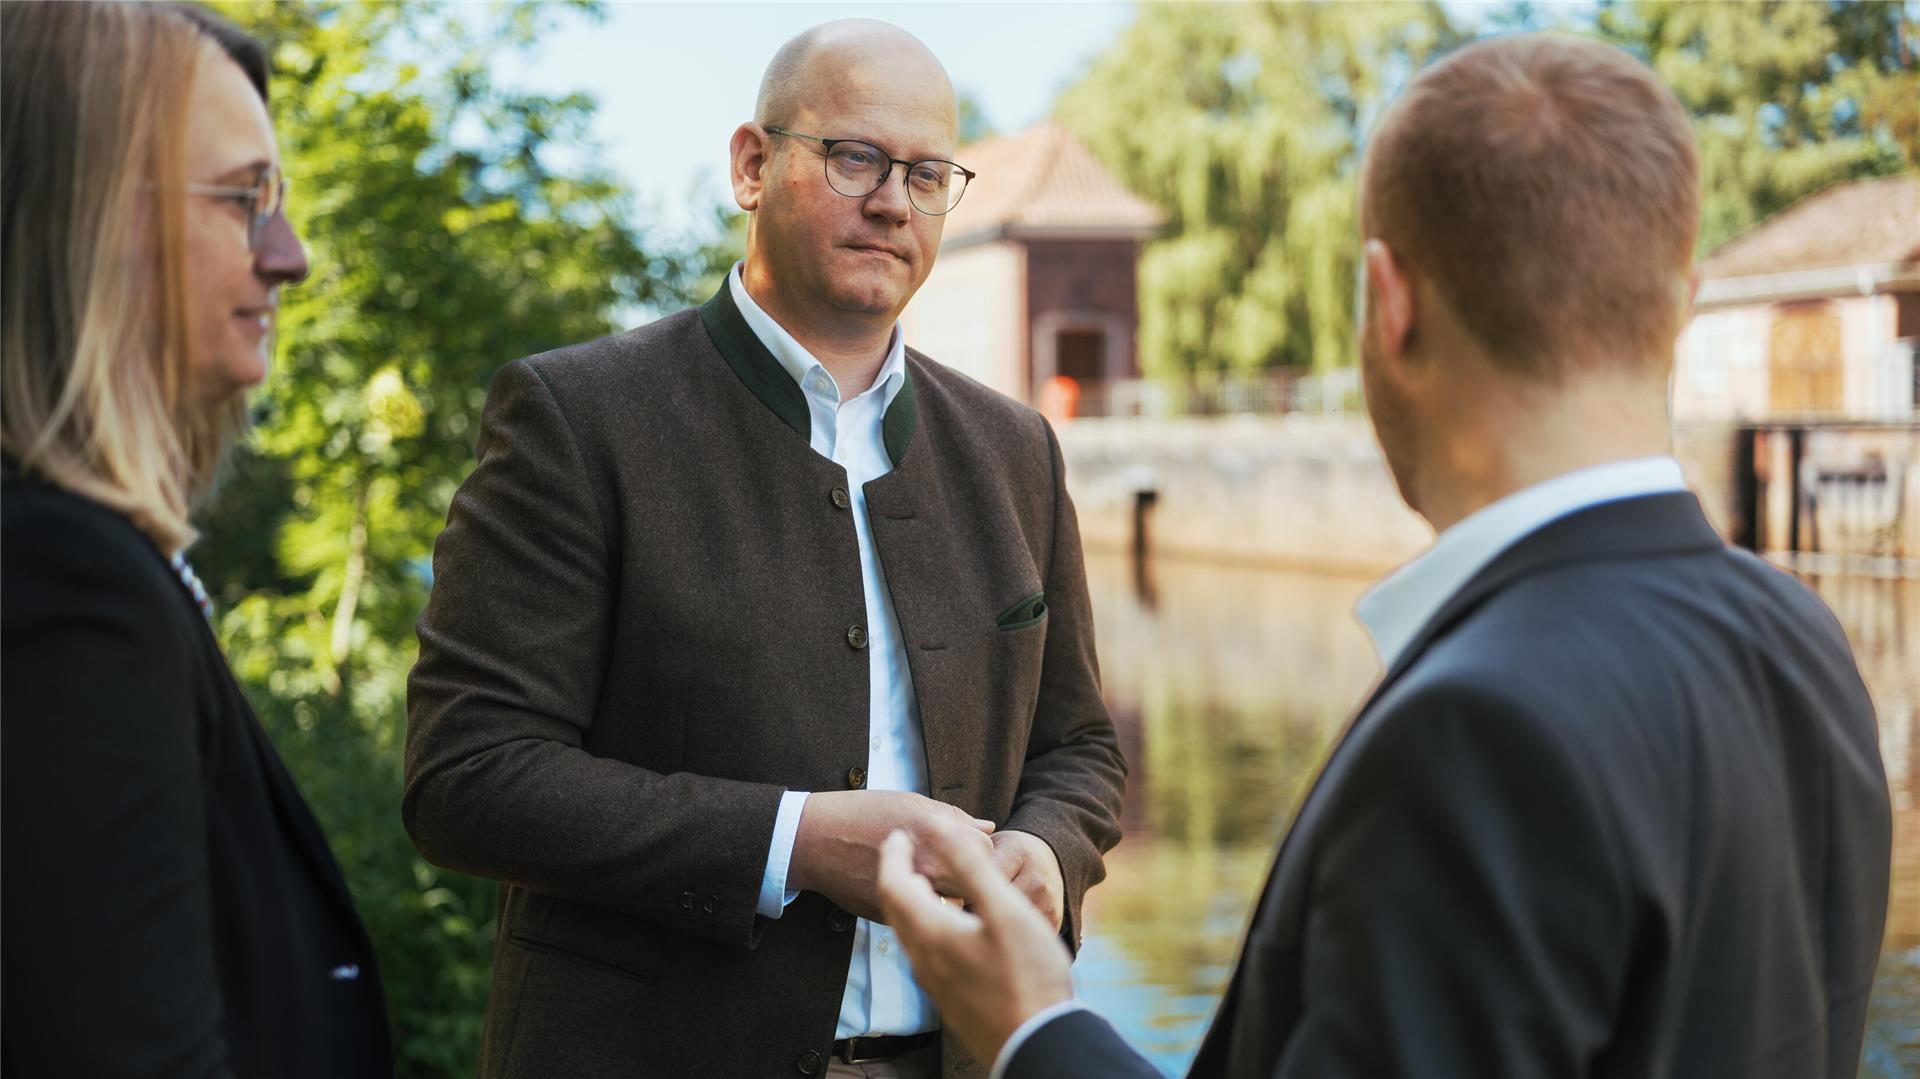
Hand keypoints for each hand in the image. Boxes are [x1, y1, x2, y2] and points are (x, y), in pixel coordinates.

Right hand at [789, 790, 994, 921]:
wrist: (814, 840)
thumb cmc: (861, 813)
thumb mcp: (911, 802)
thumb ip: (954, 817)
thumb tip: (987, 827)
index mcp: (935, 838)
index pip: (985, 850)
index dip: (978, 845)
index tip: (964, 843)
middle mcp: (927, 871)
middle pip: (975, 882)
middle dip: (970, 875)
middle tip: (953, 864)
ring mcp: (910, 897)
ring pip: (953, 905)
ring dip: (951, 894)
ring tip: (933, 878)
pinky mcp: (894, 916)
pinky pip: (925, 915)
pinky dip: (925, 905)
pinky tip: (912, 889)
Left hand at [876, 824, 1073, 1065]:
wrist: (1038, 1043)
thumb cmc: (1027, 975)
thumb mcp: (1005, 910)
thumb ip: (970, 866)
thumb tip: (939, 827)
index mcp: (932, 934)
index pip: (892, 885)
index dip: (892, 855)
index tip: (898, 833)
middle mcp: (923, 960)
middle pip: (895, 910)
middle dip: (897, 875)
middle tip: (907, 850)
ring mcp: (935, 984)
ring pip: (910, 934)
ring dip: (912, 902)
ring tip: (929, 882)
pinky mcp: (950, 999)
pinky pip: (925, 953)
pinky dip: (927, 926)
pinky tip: (951, 926)